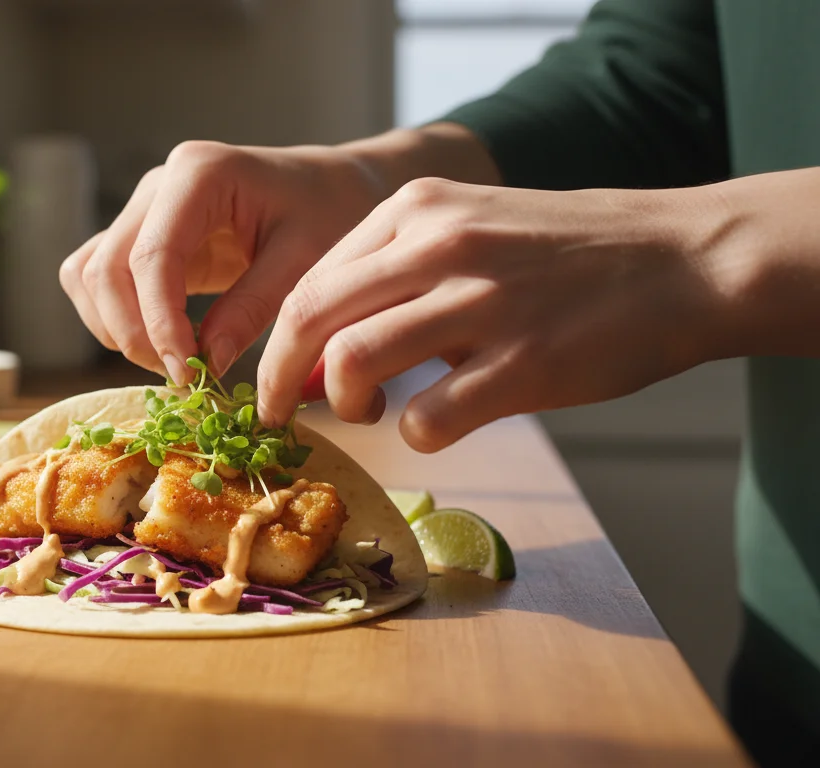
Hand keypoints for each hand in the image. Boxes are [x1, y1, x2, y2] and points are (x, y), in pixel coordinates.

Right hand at [59, 140, 384, 384]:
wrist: (332, 191)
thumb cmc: (329, 214)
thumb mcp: (307, 261)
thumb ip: (254, 307)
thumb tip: (206, 361)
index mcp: (199, 173)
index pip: (151, 256)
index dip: (158, 322)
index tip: (187, 372)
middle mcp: (158, 186)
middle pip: (104, 268)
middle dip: (134, 333)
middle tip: (182, 376)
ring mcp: (142, 211)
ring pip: (88, 276)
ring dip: (117, 329)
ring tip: (174, 362)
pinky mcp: (140, 239)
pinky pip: (98, 280)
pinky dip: (114, 319)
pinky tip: (164, 343)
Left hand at [258, 177, 741, 450]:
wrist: (680, 259)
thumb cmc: (564, 256)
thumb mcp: (469, 230)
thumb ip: (392, 278)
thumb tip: (312, 355)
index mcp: (417, 209)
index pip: (310, 279)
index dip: (278, 340)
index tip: (277, 378)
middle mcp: (439, 245)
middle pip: (309, 317)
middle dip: (276, 378)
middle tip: (279, 414)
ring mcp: (481, 302)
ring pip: (351, 361)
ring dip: (343, 402)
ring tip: (370, 410)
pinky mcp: (522, 363)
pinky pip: (425, 417)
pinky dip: (414, 433)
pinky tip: (437, 425)